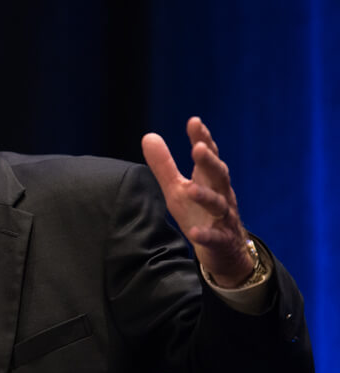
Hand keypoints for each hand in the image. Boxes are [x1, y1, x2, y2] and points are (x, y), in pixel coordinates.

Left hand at [142, 117, 252, 286]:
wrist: (224, 251)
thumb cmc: (198, 212)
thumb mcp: (178, 188)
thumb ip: (164, 164)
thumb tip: (148, 136)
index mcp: (210, 180)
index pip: (208, 155)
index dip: (203, 139)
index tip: (194, 122)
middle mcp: (221, 195)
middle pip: (219, 175)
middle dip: (209, 161)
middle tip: (198, 148)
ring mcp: (224, 218)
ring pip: (219, 204)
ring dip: (206, 196)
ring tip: (191, 189)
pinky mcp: (221, 240)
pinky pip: (215, 237)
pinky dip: (206, 234)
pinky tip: (195, 232)